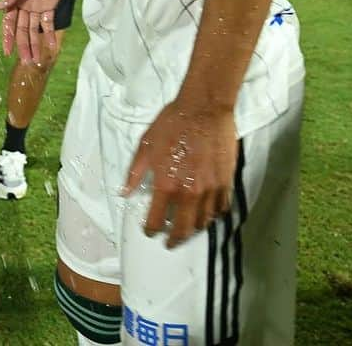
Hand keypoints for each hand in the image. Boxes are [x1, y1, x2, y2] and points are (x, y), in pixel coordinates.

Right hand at [0, 0, 70, 63]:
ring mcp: (37, 6)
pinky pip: (48, 23)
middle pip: (22, 29)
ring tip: (37, 60)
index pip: (9, 22)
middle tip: (27, 63)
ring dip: (35, 44)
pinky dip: (50, 34)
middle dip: (24, 46)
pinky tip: (52, 46)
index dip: (8, 37)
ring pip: (34, 29)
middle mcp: (24, 5)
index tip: (7, 52)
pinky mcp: (50, 5)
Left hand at [124, 102, 237, 247]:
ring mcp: (210, 190)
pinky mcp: (226, 183)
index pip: (156, 220)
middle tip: (170, 242)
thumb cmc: (172, 123)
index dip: (151, 229)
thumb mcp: (146, 144)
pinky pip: (220, 209)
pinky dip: (213, 215)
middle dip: (174, 239)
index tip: (150, 231)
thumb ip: (135, 172)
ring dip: (193, 228)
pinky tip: (207, 213)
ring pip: (202, 222)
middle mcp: (188, 193)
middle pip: (182, 229)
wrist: (204, 108)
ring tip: (187, 227)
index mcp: (166, 185)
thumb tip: (125, 193)